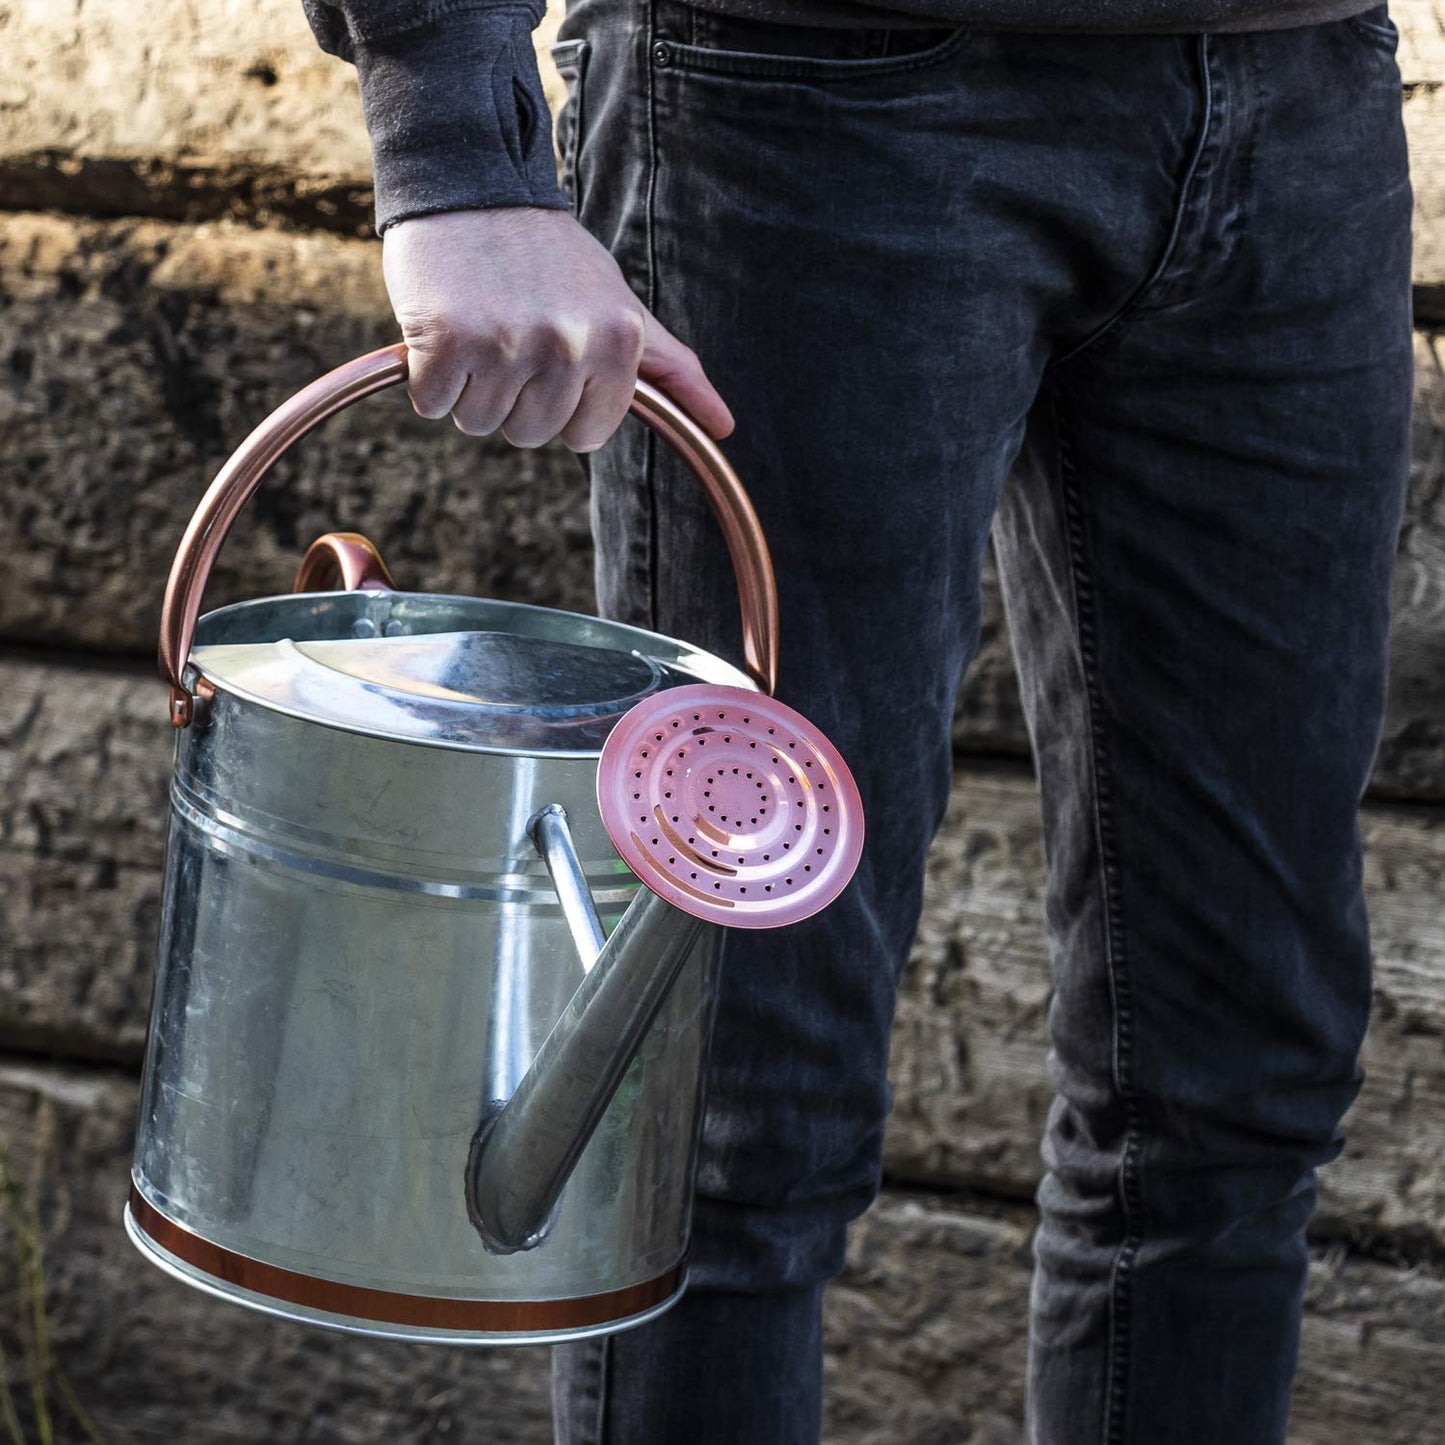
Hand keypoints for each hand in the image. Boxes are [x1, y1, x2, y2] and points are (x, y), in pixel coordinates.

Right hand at [382, 207, 734, 450]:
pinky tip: (442, 325)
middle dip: (513, 396)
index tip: (551, 354)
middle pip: (530, 435)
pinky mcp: (446, 340)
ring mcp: (506, 344)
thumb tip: (724, 427)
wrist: (469, 185)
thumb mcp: (623, 306)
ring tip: (478, 324)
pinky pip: (431, 405)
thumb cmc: (549, 257)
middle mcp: (568, 345)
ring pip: (479, 424)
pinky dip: (427, 376)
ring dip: (470, 386)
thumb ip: (672, 369)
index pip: (586, 436)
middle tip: (508, 332)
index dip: (562, 405)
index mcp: (618, 340)